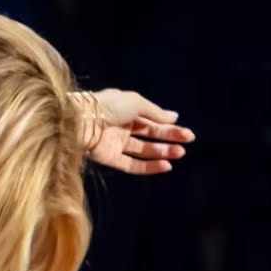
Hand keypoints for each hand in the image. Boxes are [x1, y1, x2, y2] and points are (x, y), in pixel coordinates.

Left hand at [76, 88, 195, 175]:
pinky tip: (165, 165)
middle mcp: (121, 126)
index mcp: (126, 109)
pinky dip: (149, 166)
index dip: (168, 126)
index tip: (185, 132)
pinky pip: (132, 165)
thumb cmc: (107, 106)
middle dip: (169, 138)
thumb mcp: (136, 103)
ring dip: (162, 152)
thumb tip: (174, 117)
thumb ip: (155, 113)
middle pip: (150, 134)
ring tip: (180, 153)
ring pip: (143, 150)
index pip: (151, 119)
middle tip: (188, 141)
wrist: (81, 122)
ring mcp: (115, 143)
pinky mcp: (109, 158)